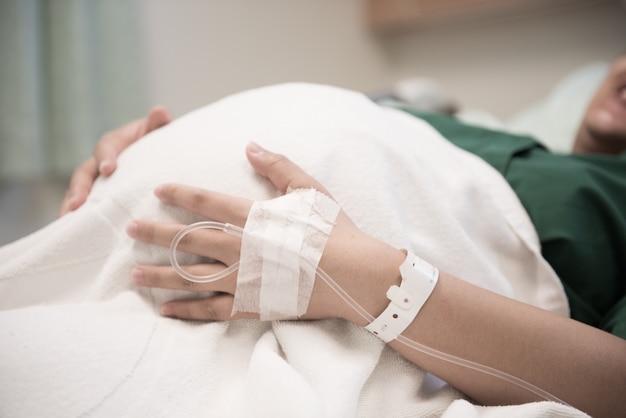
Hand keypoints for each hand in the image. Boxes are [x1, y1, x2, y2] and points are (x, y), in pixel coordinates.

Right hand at [58, 106, 171, 216]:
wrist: (155, 157)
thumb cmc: (155, 143)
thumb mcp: (157, 132)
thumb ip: (158, 123)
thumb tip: (160, 111)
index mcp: (115, 144)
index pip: (106, 147)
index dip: (105, 157)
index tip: (107, 169)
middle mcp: (100, 161)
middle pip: (84, 173)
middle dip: (79, 188)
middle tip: (77, 204)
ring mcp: (96, 181)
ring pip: (79, 192)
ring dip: (71, 206)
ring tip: (67, 221)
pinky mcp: (98, 196)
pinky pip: (86, 208)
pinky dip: (79, 219)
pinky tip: (76, 233)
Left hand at [127, 143, 404, 323]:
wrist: (354, 275)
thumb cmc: (334, 230)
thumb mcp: (309, 189)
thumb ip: (277, 166)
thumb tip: (250, 145)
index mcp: (252, 218)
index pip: (205, 202)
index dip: (179, 194)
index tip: (157, 190)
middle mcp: (239, 249)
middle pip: (187, 240)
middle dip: (155, 234)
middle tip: (129, 230)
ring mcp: (242, 280)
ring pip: (191, 278)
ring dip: (160, 276)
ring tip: (134, 275)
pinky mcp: (251, 305)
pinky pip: (212, 310)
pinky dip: (188, 311)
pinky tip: (166, 310)